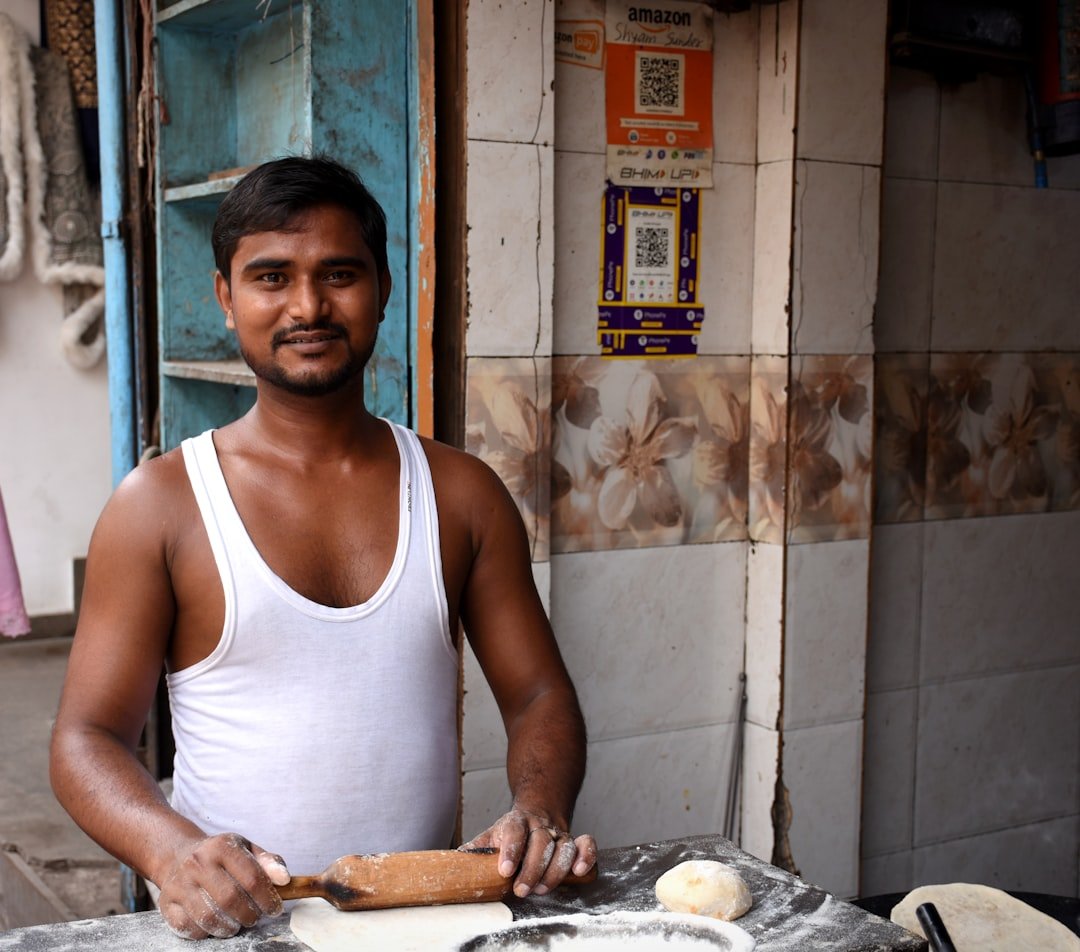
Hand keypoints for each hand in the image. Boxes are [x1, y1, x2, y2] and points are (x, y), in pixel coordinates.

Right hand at [156, 833, 289, 939]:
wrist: (178, 855)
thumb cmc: (221, 856)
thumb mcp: (246, 849)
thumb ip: (268, 862)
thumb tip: (285, 879)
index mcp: (221, 846)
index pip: (252, 877)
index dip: (268, 898)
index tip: (275, 909)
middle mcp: (197, 863)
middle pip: (230, 899)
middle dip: (249, 915)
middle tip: (255, 918)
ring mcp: (179, 884)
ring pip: (209, 917)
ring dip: (230, 927)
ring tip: (237, 923)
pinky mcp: (166, 904)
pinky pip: (189, 928)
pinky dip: (207, 933)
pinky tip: (216, 925)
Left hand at [461, 808, 596, 898]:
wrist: (536, 813)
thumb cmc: (510, 833)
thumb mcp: (490, 837)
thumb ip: (475, 850)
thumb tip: (453, 863)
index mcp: (516, 822)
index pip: (514, 831)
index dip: (511, 850)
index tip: (504, 870)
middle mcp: (539, 825)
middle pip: (540, 842)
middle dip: (532, 868)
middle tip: (521, 889)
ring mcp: (558, 833)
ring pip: (563, 847)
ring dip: (554, 870)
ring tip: (542, 888)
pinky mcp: (574, 841)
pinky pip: (586, 844)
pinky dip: (586, 856)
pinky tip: (578, 871)